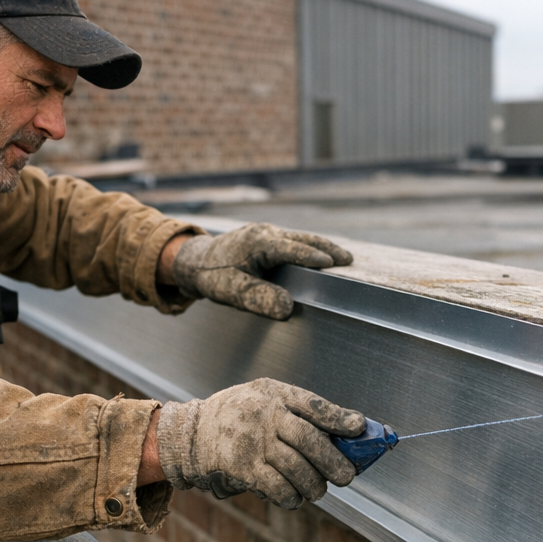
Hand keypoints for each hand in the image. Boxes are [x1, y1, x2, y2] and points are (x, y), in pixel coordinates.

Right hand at [156, 378, 365, 508]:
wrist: (191, 433)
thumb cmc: (238, 416)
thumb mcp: (265, 397)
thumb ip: (299, 411)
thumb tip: (342, 433)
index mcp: (275, 395)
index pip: (314, 405)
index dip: (339, 418)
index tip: (359, 427)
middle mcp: (266, 416)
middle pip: (309, 440)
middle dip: (334, 461)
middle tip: (347, 476)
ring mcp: (254, 442)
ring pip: (296, 468)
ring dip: (314, 484)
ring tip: (318, 490)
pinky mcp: (243, 467)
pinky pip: (276, 486)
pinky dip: (291, 496)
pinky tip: (294, 497)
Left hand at [171, 223, 352, 319]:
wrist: (194, 261)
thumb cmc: (213, 276)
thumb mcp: (233, 292)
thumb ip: (259, 299)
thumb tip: (287, 308)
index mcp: (257, 243)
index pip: (290, 248)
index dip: (311, 255)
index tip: (332, 262)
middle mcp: (264, 233)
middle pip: (303, 238)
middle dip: (326, 248)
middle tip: (348, 260)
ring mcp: (266, 233)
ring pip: (300, 238)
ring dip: (321, 247)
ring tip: (342, 259)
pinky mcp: (266, 239)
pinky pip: (293, 242)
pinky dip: (309, 248)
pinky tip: (319, 259)